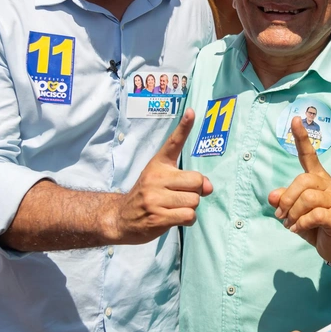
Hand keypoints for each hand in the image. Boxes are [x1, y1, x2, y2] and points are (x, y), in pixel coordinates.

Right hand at [111, 111, 211, 243]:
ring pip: (194, 201)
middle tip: (180, 196)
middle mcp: (156, 178)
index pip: (173, 143)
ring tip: (173, 208)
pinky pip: (188, 216)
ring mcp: (155, 198)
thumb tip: (209, 187)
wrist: (121, 218)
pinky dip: (187, 219)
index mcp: (158, 164)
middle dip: (196, 191)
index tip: (192, 112)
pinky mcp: (157, 218)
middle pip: (197, 181)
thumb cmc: (148, 196)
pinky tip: (173, 218)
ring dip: (190, 207)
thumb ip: (188, 179)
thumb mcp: (162, 180)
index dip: (184, 127)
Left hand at [269, 118, 330, 264]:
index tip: (295, 120)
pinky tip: (297, 229)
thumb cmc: (315, 225)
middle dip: (287, 198)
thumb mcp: (294, 212)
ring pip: (308, 198)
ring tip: (290, 223)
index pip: (309, 156)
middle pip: (304, 180)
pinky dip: (301, 223)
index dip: (302, 138)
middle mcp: (328, 185)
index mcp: (317, 179)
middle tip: (280, 214)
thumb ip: (284, 201)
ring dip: (293, 213)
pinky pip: (314, 215)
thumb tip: (272, 196)